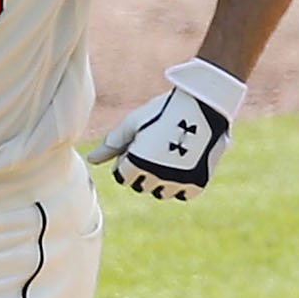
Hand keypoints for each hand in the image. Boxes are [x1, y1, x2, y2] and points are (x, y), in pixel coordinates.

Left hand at [87, 57, 246, 199]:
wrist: (206, 104)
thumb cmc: (163, 110)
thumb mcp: (133, 123)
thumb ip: (111, 145)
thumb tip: (91, 160)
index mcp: (136, 164)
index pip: (122, 176)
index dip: (128, 158)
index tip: (140, 142)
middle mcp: (156, 178)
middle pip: (140, 186)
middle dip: (142, 171)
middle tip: (156, 147)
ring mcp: (178, 182)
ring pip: (160, 192)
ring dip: (160, 180)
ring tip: (169, 155)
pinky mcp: (198, 183)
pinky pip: (182, 194)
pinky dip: (181, 184)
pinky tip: (184, 163)